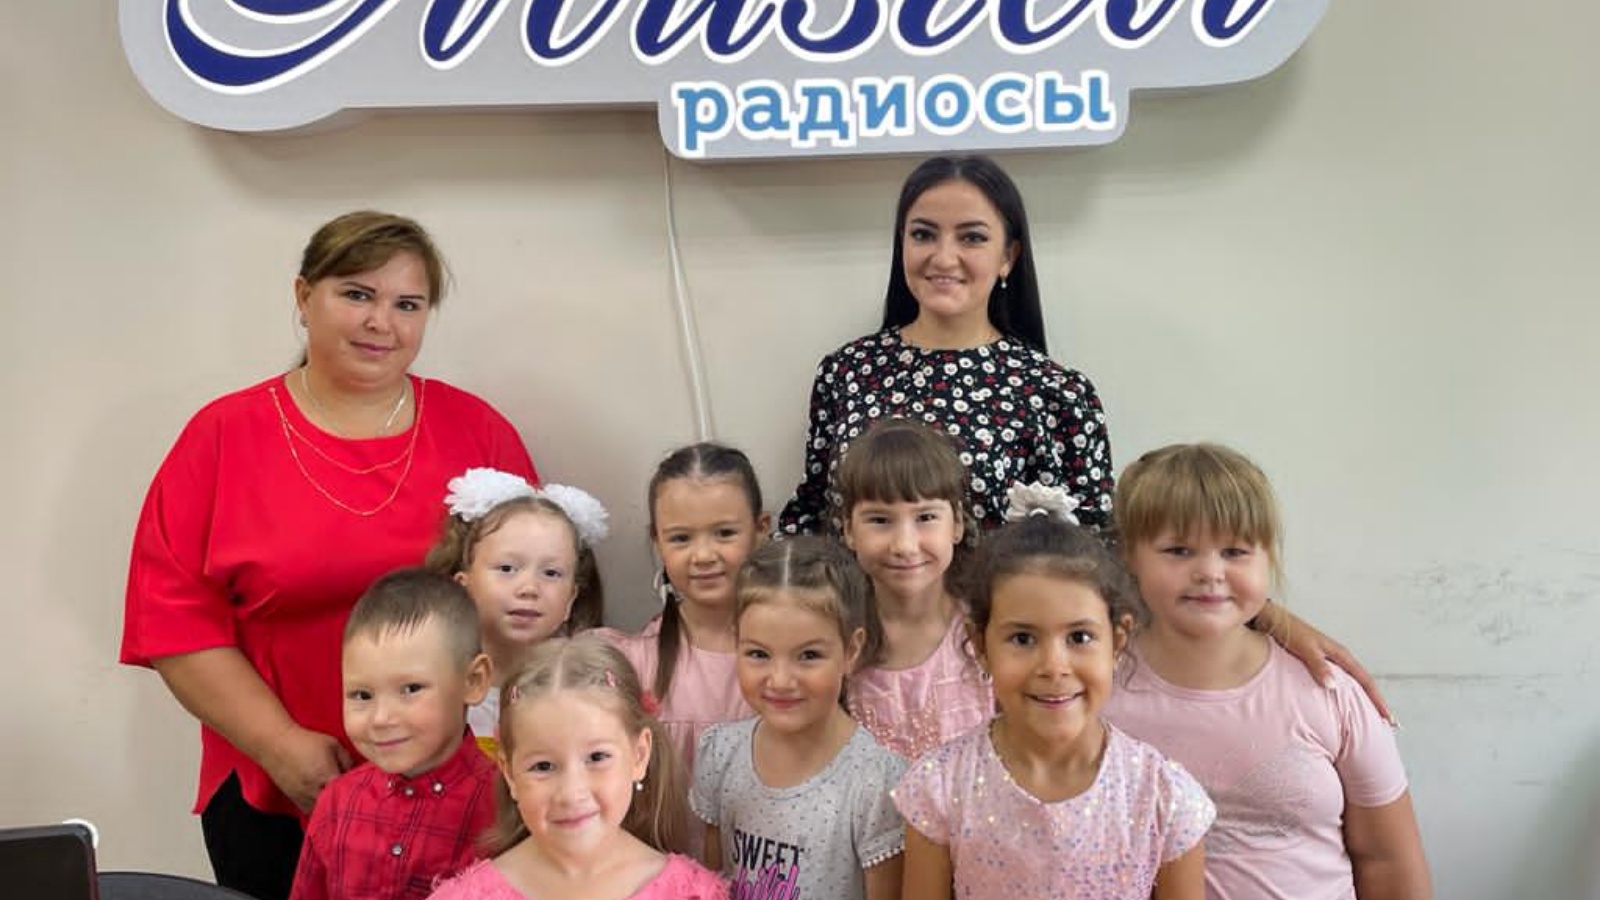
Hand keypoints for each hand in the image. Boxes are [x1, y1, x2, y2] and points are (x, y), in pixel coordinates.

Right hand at [259, 726, 351, 812]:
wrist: (276, 744)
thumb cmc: (306, 741)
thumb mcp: (332, 744)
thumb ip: (347, 759)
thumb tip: (355, 772)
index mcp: (326, 774)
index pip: (346, 790)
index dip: (355, 789)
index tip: (361, 786)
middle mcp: (314, 789)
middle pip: (335, 805)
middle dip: (344, 801)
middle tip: (351, 795)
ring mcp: (303, 797)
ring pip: (322, 812)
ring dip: (331, 807)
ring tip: (338, 800)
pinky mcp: (294, 800)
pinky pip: (310, 812)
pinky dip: (318, 809)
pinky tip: (323, 801)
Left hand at [1264, 601, 1395, 724]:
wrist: (1274, 621)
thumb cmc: (1290, 633)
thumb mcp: (1306, 649)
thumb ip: (1318, 666)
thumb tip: (1333, 686)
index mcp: (1341, 655)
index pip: (1366, 681)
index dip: (1378, 700)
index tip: (1389, 718)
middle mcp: (1340, 658)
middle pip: (1365, 684)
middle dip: (1376, 703)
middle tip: (1388, 723)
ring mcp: (1331, 661)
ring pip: (1354, 684)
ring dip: (1364, 700)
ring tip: (1371, 718)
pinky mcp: (1320, 664)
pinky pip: (1341, 682)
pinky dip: (1347, 695)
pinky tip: (1344, 705)